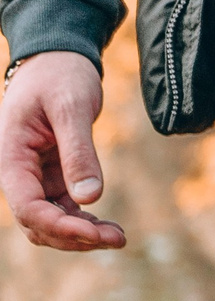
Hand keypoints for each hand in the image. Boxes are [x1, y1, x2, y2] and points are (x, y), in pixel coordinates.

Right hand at [0, 51, 124, 250]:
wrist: (58, 61)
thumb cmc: (60, 77)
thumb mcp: (71, 108)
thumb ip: (78, 151)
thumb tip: (89, 197)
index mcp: (10, 157)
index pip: (27, 207)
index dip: (59, 227)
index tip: (95, 234)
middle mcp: (17, 172)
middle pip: (36, 223)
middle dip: (74, 237)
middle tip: (118, 239)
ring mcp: (34, 177)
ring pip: (49, 222)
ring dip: (81, 235)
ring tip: (119, 237)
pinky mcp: (52, 177)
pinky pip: (63, 210)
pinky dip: (84, 222)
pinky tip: (109, 227)